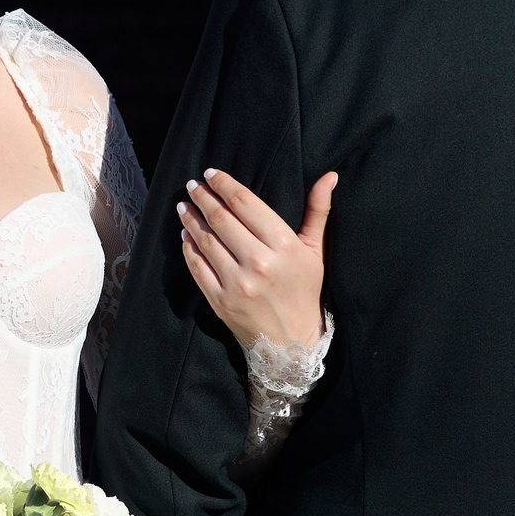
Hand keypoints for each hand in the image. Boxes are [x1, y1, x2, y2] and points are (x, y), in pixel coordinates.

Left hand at [179, 169, 337, 348]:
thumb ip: (318, 211)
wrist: (292, 341)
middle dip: (203, 197)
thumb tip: (329, 176)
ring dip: (191, 219)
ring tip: (184, 205)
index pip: (245, 204)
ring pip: (206, 241)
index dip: (224, 184)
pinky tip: (185, 234)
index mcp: (283, 246)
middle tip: (192, 185)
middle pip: (221, 219)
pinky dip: (189, 247)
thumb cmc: (305, 291)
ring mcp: (237, 284)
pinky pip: (197, 267)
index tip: (210, 174)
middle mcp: (258, 263)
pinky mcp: (220, 301)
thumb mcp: (316, 251)